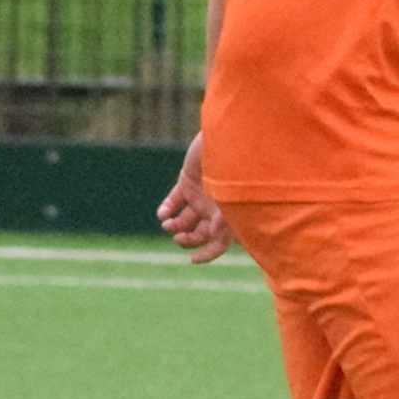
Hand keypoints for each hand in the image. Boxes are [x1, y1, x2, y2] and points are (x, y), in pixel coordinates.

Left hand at [157, 132, 232, 263]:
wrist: (229, 139)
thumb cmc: (236, 170)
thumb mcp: (232, 199)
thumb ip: (225, 219)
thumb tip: (214, 234)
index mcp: (229, 215)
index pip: (220, 243)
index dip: (208, 254)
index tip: (192, 260)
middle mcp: (215, 208)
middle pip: (199, 234)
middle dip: (187, 240)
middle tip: (178, 238)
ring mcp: (200, 195)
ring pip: (183, 219)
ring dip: (174, 226)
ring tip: (167, 224)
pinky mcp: (187, 181)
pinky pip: (174, 200)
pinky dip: (166, 209)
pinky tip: (162, 213)